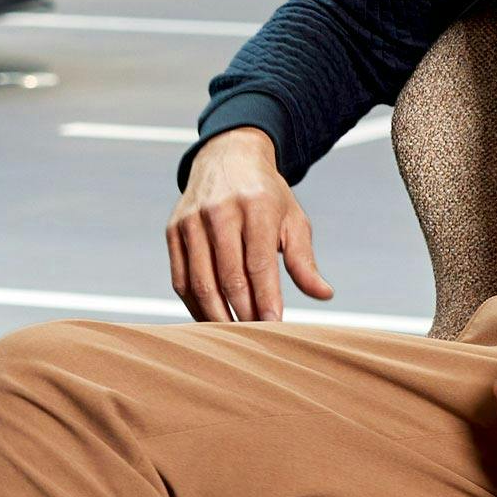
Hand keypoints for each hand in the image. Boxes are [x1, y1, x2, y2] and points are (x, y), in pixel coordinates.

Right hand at [165, 128, 333, 321]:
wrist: (227, 158)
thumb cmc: (267, 196)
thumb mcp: (293, 219)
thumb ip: (304, 260)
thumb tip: (323, 294)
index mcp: (255, 206)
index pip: (259, 264)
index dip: (266, 299)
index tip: (275, 325)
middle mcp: (219, 212)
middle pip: (229, 277)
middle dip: (243, 313)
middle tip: (256, 338)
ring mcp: (191, 221)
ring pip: (200, 283)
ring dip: (217, 316)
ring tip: (234, 336)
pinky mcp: (173, 231)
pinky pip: (181, 279)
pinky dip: (195, 305)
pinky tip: (211, 319)